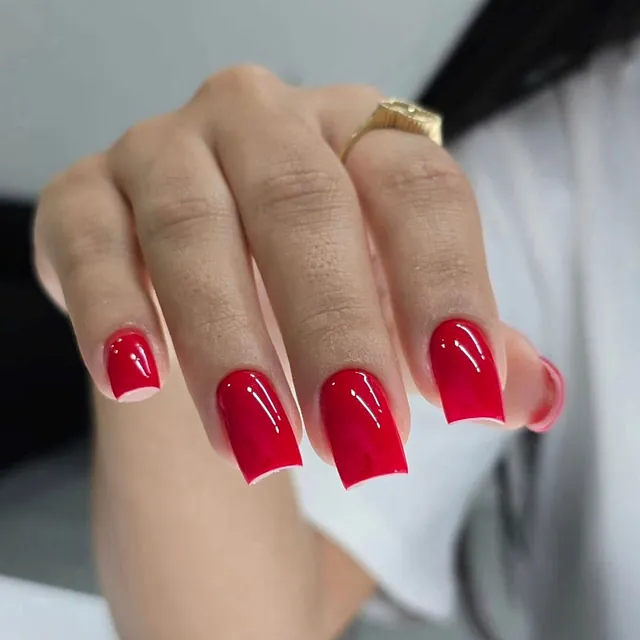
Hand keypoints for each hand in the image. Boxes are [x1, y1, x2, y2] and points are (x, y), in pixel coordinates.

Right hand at [34, 66, 562, 487]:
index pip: (418, 193)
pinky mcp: (83, 195)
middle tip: (362, 446)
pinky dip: (112, 312)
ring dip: (229, 345)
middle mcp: (260, 120)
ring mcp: (163, 149)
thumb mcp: (395, 300)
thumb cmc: (315, 283)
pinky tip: (135, 382)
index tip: (465, 398)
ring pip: (195, 230)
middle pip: (305, 207)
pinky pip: (93, 245)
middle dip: (335, 333)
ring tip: (260, 447)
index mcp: (356, 131)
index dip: (447, 290)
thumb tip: (531, 398)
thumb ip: (461, 342)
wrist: (210, 271)